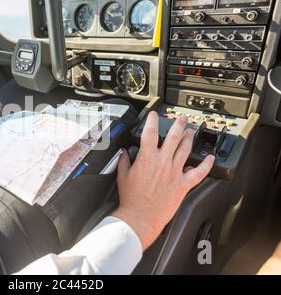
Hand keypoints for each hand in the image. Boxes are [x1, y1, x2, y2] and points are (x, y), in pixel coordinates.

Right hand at [113, 112, 214, 249]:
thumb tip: (124, 153)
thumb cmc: (131, 199)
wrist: (141, 216)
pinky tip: (210, 158)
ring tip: (191, 131)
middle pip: (174, 136)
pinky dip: (206, 164)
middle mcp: (162, 162)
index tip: (154, 115)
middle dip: (178, 124)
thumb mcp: (122, 176)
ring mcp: (175, 172)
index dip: (152, 121)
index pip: (150, 132)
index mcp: (146, 158)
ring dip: (189, 138)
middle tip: (181, 118)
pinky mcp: (183, 185)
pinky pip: (199, 172)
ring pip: (186, 149)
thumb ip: (124, 161)